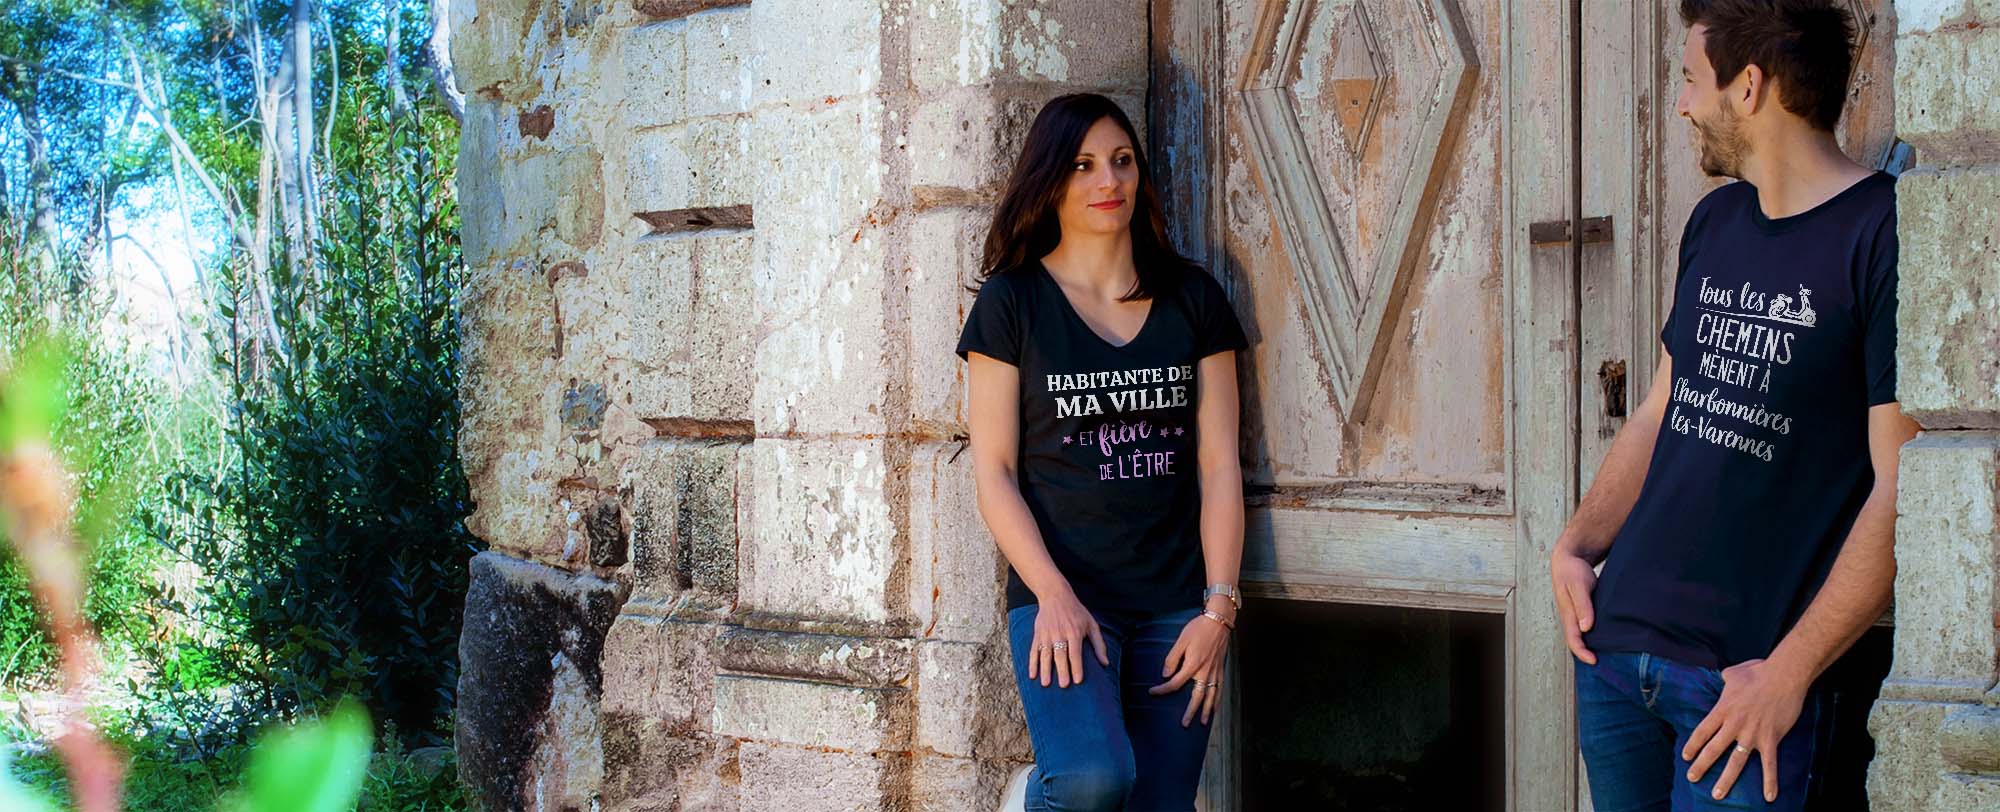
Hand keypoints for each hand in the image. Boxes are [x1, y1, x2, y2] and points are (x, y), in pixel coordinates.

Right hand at [1028, 589, 1108, 687]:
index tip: (1078, 680)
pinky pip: (1034, 650)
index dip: (1077, 667)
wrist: (1055, 595)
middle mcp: (1059, 634)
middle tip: (1063, 686)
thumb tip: (1105, 663)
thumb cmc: (1077, 612)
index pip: (1075, 653)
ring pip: (1045, 654)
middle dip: (1062, 671)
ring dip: (1045, 670)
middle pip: (1060, 655)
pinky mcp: (1038, 634)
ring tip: (1046, 684)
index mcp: (1074, 632)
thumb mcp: (1091, 624)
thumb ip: (1099, 644)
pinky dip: (1032, 663)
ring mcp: (1047, 635)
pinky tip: (1032, 675)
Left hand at [1147, 599, 1232, 726]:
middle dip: (1190, 712)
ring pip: (1211, 696)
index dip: (1162, 689)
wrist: (1219, 621)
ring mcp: (1215, 672)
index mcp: (1193, 665)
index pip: (1175, 683)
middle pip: (1197, 697)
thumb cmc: (1198, 628)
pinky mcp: (1221, 670)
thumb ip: (1172, 658)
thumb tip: (1165, 674)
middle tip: (1184, 724)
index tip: (1152, 692)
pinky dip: (1217, 700)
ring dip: (1206, 710)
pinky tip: (1214, 707)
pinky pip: (1219, 689)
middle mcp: (1205, 672)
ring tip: (1202, 722)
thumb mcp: (1181, 640)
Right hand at [1550, 548, 1598, 664]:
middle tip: (1605, 665)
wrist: (1569, 558)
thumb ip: (1582, 605)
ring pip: (1582, 635)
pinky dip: (1595, 635)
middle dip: (1587, 655)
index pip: (1573, 640)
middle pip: (1577, 642)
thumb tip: (1585, 627)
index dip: (1582, 653)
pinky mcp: (1583, 610)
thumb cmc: (1572, 570)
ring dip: (1592, 646)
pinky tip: (1608, 636)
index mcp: (1568, 614)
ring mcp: (1576, 614)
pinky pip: (1587, 627)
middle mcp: (1571, 617)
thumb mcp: (1578, 585)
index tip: (1595, 661)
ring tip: (1609, 655)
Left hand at [1681, 658, 1809, 802]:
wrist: (1784, 675)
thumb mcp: (1733, 673)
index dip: (1693, 745)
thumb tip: (1723, 678)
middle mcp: (1734, 724)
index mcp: (1723, 709)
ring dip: (1726, 780)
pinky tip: (1769, 797)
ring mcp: (1752, 734)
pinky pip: (1770, 764)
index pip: (1702, 731)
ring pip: (1736, 761)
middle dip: (1702, 766)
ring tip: (1717, 794)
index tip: (1686, 757)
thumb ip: (1725, 679)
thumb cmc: (1758, 672)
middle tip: (1692, 778)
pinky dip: (1770, 781)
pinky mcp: (1771, 738)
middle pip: (1714, 749)